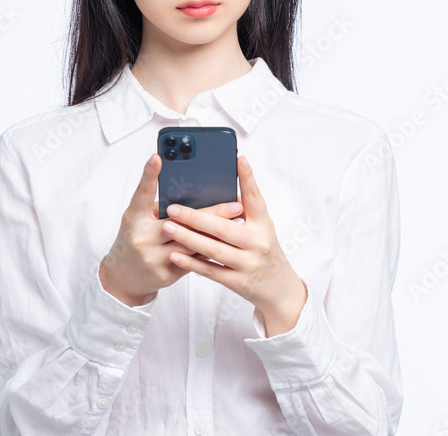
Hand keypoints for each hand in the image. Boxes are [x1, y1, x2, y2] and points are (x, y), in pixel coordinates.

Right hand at [98, 153, 233, 306]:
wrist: (124, 278)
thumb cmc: (135, 239)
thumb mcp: (139, 219)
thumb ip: (159, 205)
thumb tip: (190, 188)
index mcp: (134, 218)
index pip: (142, 193)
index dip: (149, 174)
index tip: (158, 157)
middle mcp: (143, 237)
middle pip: (180, 221)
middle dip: (211, 212)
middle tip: (235, 204)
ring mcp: (154, 258)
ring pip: (192, 243)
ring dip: (217, 232)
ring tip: (239, 223)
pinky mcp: (166, 275)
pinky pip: (193, 261)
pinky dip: (211, 249)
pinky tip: (229, 242)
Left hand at [161, 155, 307, 336]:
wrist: (278, 287)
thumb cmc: (264, 249)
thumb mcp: (262, 226)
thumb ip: (246, 208)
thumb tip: (223, 183)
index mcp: (263, 224)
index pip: (255, 198)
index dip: (248, 178)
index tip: (239, 159)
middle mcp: (257, 242)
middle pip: (224, 228)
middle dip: (196, 217)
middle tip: (172, 208)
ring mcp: (247, 264)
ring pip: (214, 250)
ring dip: (188, 238)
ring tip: (168, 227)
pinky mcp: (238, 282)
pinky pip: (211, 271)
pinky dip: (192, 263)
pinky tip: (175, 255)